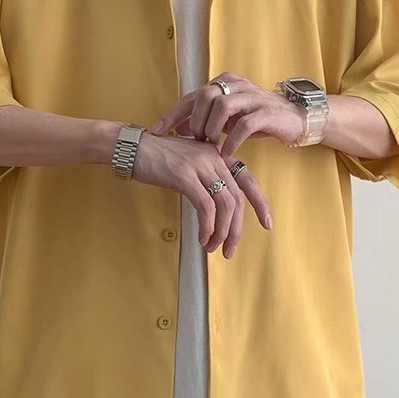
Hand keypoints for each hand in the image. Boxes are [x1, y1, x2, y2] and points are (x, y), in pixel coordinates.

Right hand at [131, 132, 272, 258]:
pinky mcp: (184, 175)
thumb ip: (204, 181)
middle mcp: (213, 157)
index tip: (267, 224)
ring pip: (225, 204)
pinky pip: (205, 206)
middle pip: (237, 199)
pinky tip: (202, 237)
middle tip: (229, 250)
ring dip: (221, 231)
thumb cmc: (156, 159)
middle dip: (236, 229)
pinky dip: (207, 226)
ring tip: (211, 247)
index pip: (247, 180)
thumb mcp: (187, 166)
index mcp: (217, 155)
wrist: (131, 147)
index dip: (260, 203)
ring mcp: (200, 165)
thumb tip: (214, 212)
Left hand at [149, 72, 306, 156]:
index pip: (192, 97)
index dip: (173, 115)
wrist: (294, 118)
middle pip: (205, 96)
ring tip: (211, 144)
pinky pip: (244, 125)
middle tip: (196, 140)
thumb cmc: (256, 118)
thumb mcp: (226, 118)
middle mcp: (237, 85)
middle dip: (196, 121)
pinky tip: (227, 152)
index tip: (156, 132)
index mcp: (224, 83)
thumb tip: (177, 128)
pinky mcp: (266, 113)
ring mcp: (253, 97)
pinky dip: (232, 140)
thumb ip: (204, 119)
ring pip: (222, 106)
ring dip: (212, 128)